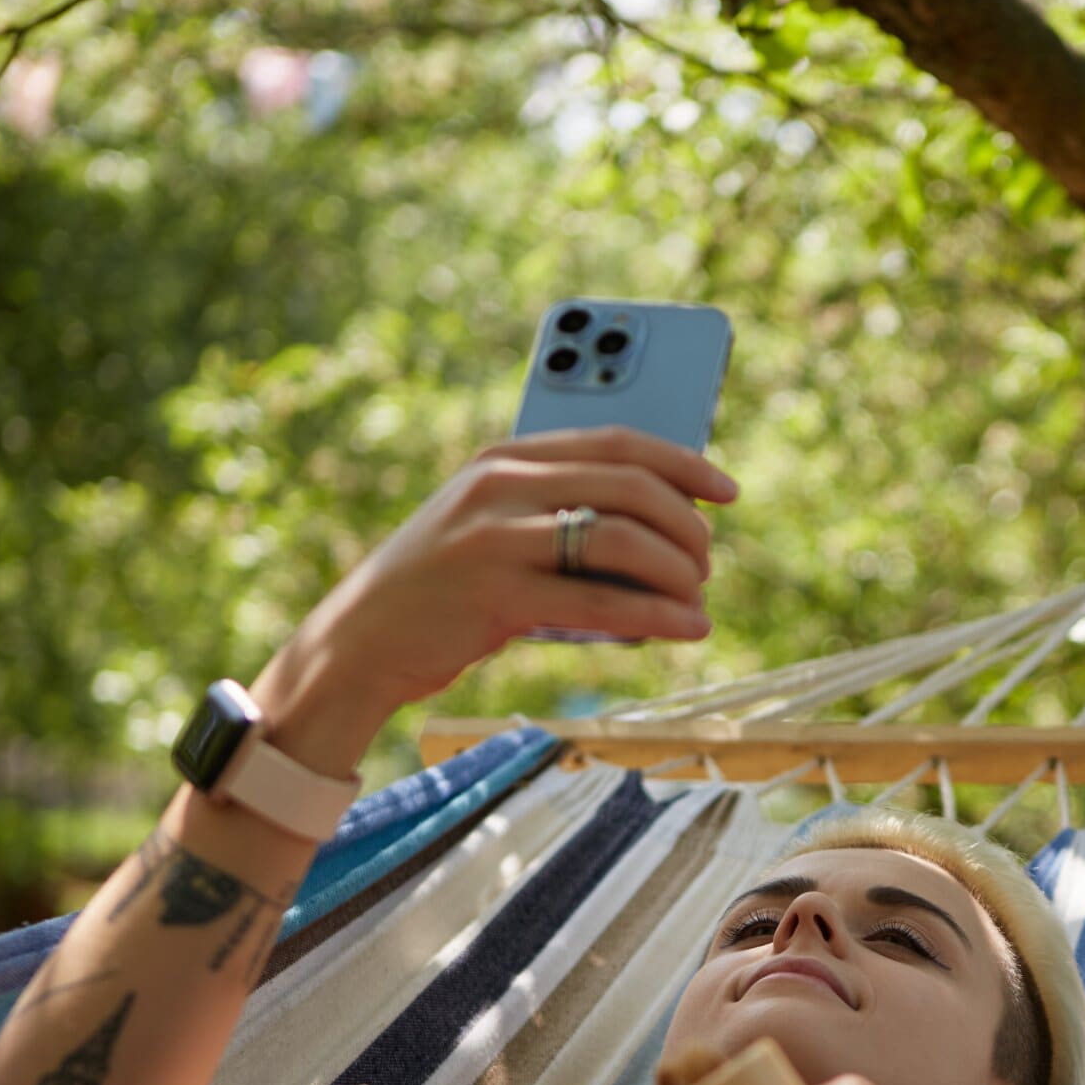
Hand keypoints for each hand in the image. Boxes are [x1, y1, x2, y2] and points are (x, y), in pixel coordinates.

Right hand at [251, 427, 737, 773]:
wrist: (357, 642)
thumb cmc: (440, 590)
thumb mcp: (490, 527)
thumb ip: (555, 512)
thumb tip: (658, 527)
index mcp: (505, 456)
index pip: (616, 442)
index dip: (684, 463)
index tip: (727, 491)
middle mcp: (500, 484)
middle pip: (630, 485)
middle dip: (687, 525)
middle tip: (708, 561)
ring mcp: (495, 537)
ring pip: (623, 537)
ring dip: (678, 572)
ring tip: (699, 601)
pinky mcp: (495, 594)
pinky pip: (600, 599)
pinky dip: (656, 615)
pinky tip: (687, 628)